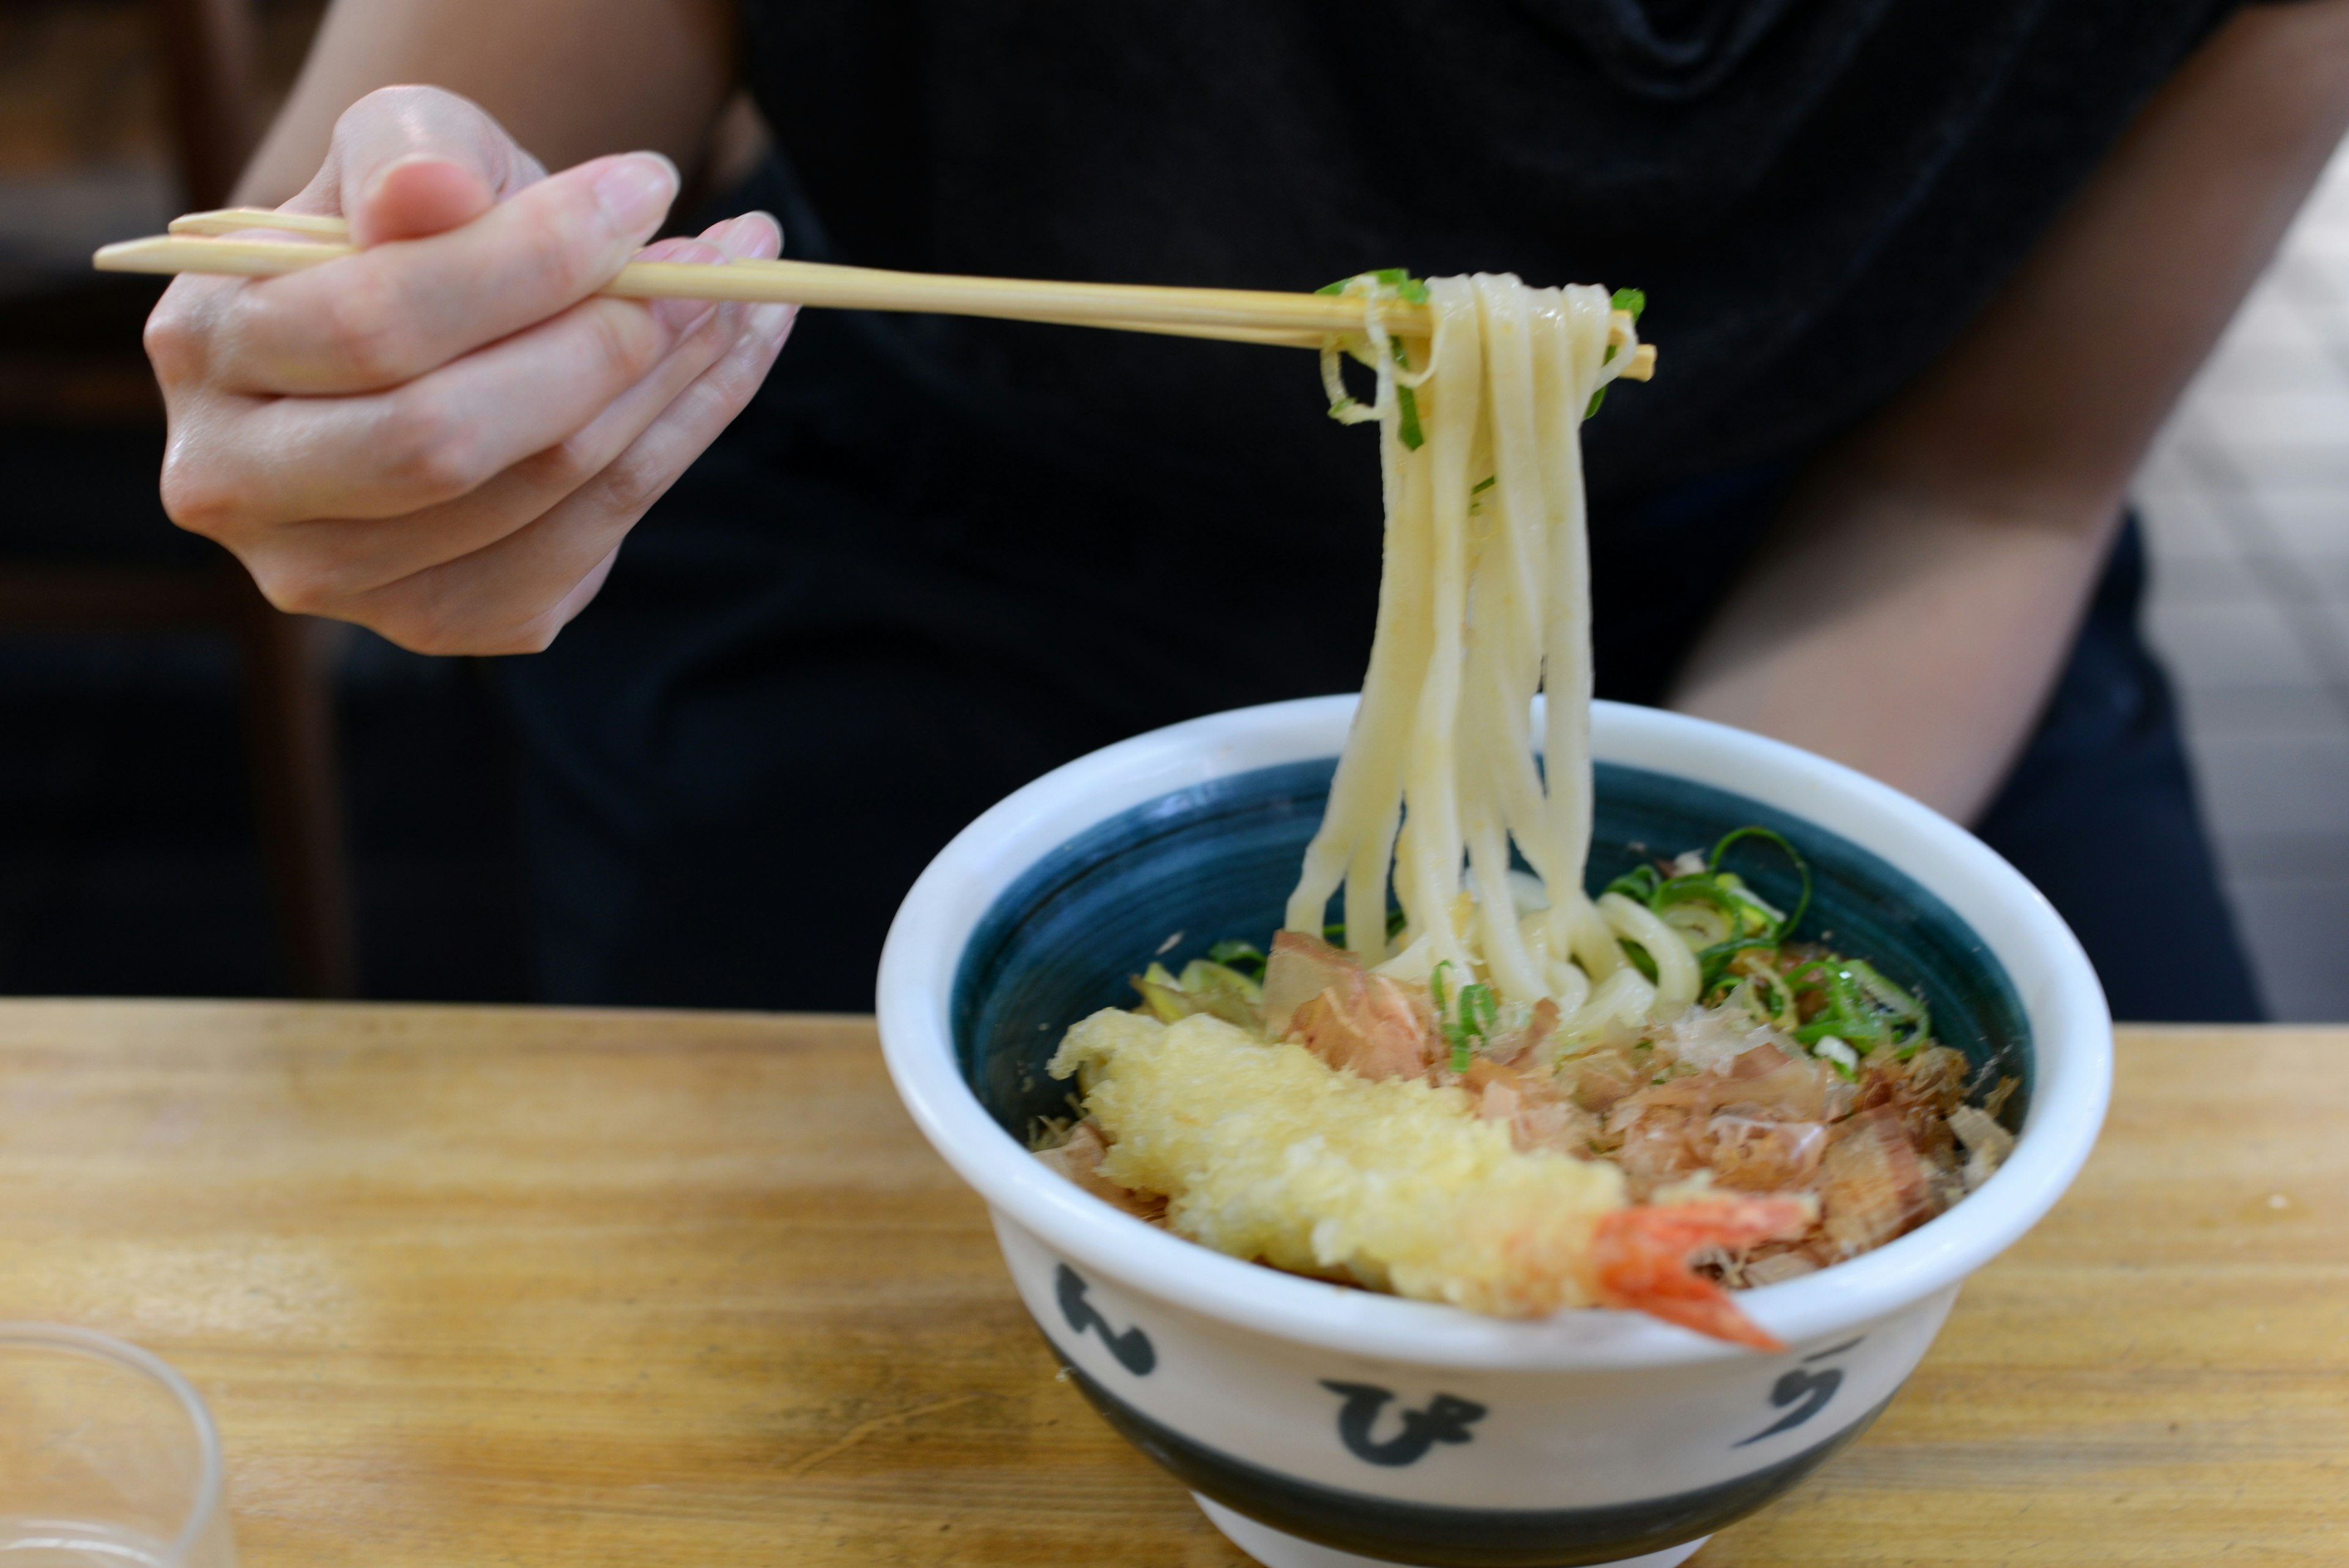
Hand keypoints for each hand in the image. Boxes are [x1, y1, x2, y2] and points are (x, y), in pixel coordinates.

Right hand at [145, 84, 795, 653]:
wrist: (421, 319)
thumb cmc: (407, 224)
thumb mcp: (399, 146)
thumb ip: (408, 154)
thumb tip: (431, 194)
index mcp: (204, 349)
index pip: (377, 322)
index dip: (531, 258)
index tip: (646, 191)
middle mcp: (240, 486)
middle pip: (447, 441)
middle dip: (605, 344)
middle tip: (708, 267)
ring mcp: (337, 578)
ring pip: (545, 493)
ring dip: (673, 386)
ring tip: (738, 296)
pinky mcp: (444, 622)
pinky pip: (592, 541)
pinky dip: (681, 443)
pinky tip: (723, 365)